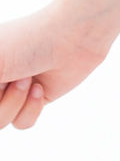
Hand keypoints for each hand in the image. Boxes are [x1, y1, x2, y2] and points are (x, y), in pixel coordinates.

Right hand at [0, 4, 109, 131]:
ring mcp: (11, 91)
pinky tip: (40, 87)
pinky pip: (21, 123)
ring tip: (28, 79)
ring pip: (0, 122)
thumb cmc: (26, 41)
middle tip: (13, 78)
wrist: (72, 37)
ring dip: (13, 103)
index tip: (4, 84)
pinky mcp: (33, 101)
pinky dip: (30, 108)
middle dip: (0, 101)